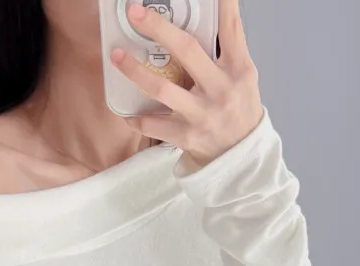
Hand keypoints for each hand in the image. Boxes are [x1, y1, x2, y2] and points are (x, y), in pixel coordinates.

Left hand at [110, 0, 264, 168]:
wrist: (241, 157)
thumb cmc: (238, 109)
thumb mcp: (242, 76)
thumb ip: (228, 49)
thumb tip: (211, 13)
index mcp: (238, 69)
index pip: (230, 28)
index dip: (222, 3)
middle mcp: (221, 89)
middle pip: (187, 50)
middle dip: (158, 28)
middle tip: (136, 13)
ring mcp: (203, 114)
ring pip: (162, 88)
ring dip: (135, 70)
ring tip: (117, 55)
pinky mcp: (188, 136)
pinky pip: (154, 125)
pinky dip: (138, 119)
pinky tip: (127, 112)